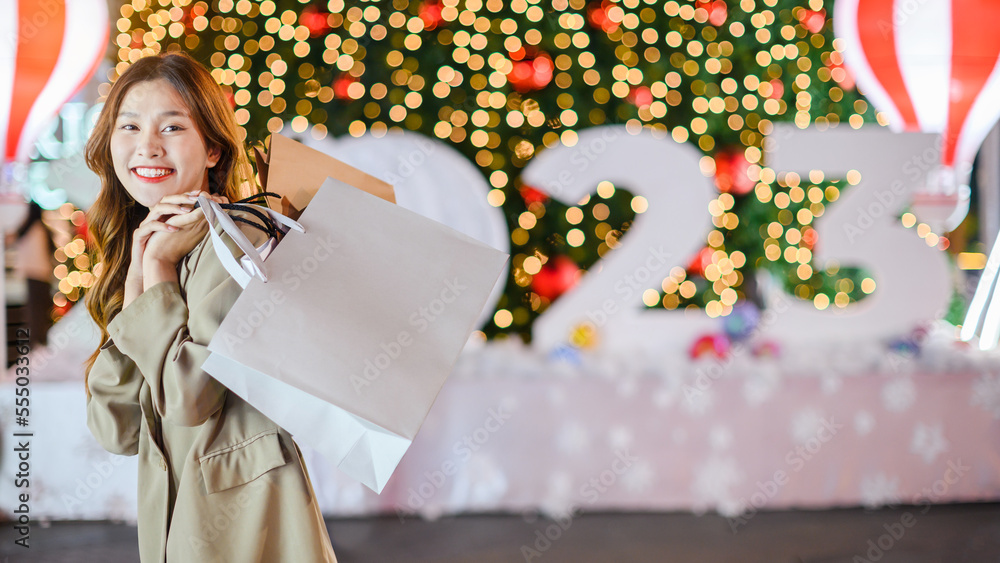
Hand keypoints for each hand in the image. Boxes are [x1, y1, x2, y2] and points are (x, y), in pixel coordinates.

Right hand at [123, 191, 228, 305]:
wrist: (152, 264)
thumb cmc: (166, 247)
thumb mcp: (180, 232)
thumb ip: (190, 222)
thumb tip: (208, 213)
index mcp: (163, 215)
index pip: (175, 199)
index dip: (187, 195)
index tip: (201, 193)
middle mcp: (154, 216)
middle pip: (166, 199)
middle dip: (182, 198)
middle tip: (196, 198)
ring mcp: (146, 224)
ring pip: (158, 209)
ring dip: (173, 209)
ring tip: (187, 212)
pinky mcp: (140, 234)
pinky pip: (150, 226)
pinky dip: (162, 226)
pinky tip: (174, 228)